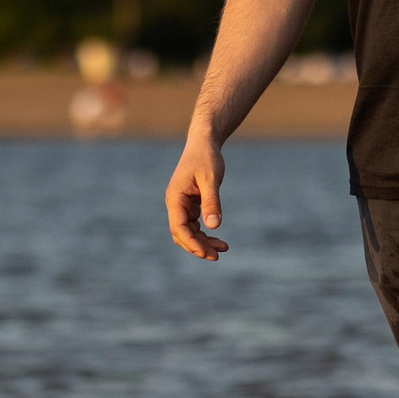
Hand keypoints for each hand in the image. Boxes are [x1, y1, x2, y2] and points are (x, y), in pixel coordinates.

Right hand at [166, 136, 228, 258]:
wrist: (204, 142)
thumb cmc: (206, 157)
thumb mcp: (211, 179)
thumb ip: (212, 202)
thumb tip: (214, 226)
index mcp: (175, 198)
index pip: (179, 228)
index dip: (192, 243)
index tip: (208, 253)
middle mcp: (175, 203)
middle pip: (182, 234)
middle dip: (198, 246)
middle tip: (218, 255)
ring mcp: (182, 205)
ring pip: (189, 232)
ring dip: (203, 242)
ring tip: (223, 248)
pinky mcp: (190, 204)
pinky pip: (195, 225)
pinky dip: (205, 233)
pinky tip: (218, 238)